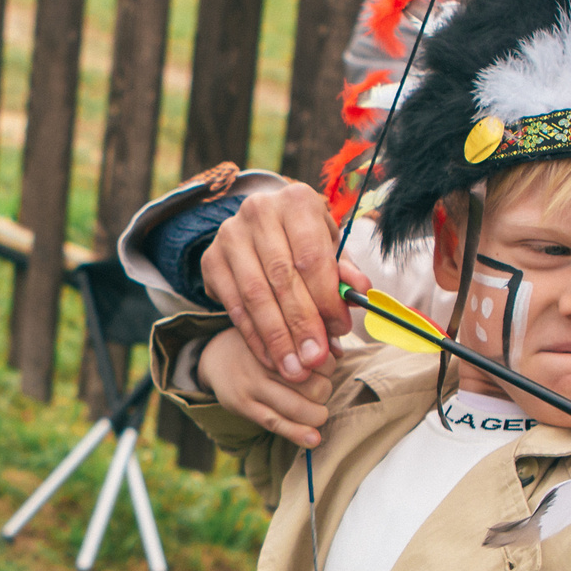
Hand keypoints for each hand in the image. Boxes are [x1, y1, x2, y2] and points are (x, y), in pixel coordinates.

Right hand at [197, 181, 365, 382]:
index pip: (311, 256)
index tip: (340, 331)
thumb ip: (344, 272)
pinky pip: (234, 306)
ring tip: (294, 369)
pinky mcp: (210, 259)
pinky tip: (271, 359)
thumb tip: (360, 293)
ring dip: (277, 338)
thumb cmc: (304, 241)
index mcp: (296, 201)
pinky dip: (254, 337)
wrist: (260, 229)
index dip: (326, 298)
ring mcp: (229, 234)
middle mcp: (259, 211)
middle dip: (301, 325)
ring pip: (256, 295)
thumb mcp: (329, 249)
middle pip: (282, 277)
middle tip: (315, 359)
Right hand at [198, 325, 334, 448]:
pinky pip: (276, 424)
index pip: (320, 360)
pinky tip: (313, 440)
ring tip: (317, 413)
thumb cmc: (258, 344)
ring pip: (298, 408)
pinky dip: (298, 434)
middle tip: (318, 390)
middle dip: (325, 392)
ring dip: (316, 415)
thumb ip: (307, 340)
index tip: (323, 369)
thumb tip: (339, 353)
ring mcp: (252, 386)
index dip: (329, 367)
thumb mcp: (279, 333)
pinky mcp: (243, 406)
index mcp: (278, 341)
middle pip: (315, 386)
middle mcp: (265, 363)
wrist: (214, 356)